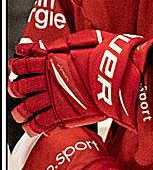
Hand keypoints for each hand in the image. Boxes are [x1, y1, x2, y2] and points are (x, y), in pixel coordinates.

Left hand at [8, 30, 152, 135]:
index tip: (14, 68)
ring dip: (20, 111)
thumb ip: (59, 44)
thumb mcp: (84, 40)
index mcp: (51, 60)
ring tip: (19, 114)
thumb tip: (39, 47)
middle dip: (15, 88)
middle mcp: (49, 80)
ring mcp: (54, 99)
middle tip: (15, 90)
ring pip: (27, 107)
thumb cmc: (109, 57)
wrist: (120, 77)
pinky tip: (31, 129)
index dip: (16, 67)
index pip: (24, 64)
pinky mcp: (63, 116)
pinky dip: (33, 127)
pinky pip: (41, 124)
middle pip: (21, 86)